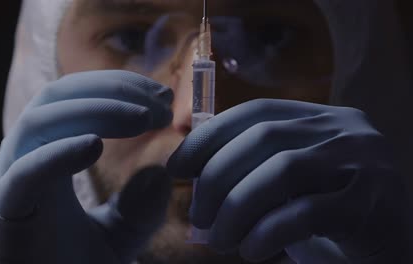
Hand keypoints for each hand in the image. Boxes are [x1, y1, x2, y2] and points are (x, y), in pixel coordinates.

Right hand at [0, 70, 173, 263]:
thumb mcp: (116, 237)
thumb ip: (138, 210)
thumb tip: (161, 174)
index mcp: (46, 155)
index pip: (76, 98)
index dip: (120, 89)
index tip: (164, 99)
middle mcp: (24, 157)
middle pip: (58, 96)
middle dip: (113, 90)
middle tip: (161, 104)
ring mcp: (9, 180)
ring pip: (40, 121)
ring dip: (98, 111)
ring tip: (144, 119)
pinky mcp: (2, 211)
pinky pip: (25, 172)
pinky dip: (58, 154)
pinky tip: (95, 146)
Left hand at [168, 99, 412, 262]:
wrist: (388, 245)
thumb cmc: (327, 213)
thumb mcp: (288, 182)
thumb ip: (252, 168)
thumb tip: (193, 173)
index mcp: (318, 117)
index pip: (253, 113)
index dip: (208, 137)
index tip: (177, 167)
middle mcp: (343, 128)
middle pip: (263, 139)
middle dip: (217, 178)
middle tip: (198, 216)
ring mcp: (363, 162)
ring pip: (282, 172)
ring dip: (237, 208)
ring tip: (220, 240)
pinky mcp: (372, 203)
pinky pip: (306, 213)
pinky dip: (267, 232)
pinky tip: (251, 250)